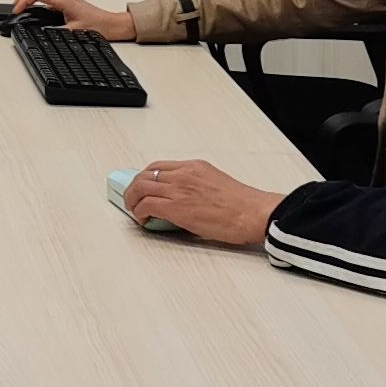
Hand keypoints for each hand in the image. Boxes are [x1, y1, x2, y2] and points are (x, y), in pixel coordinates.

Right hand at [11, 0, 135, 41]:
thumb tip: (41, 33)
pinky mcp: (67, 2)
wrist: (112, 25)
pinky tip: (36, 10)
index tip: (17, 11)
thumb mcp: (74, 32)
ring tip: (22, 6)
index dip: (23, 1)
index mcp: (64, 0)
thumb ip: (56, 32)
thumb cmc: (99, 26)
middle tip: (16, 5)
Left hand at [121, 158, 284, 247]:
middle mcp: (183, 174)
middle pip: (145, 175)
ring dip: (132, 200)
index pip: (158, 166)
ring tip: (134, 210)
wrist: (252, 213)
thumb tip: (182, 200)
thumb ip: (195, 186)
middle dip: (134, 188)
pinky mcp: (176, 207)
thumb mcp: (215, 184)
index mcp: (194, 166)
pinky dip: (139, 212)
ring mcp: (178, 189)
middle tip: (132, 200)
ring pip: (140, 187)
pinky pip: (146, 205)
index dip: (146, 177)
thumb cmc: (243, 205)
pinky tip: (144, 220)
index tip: (143, 187)